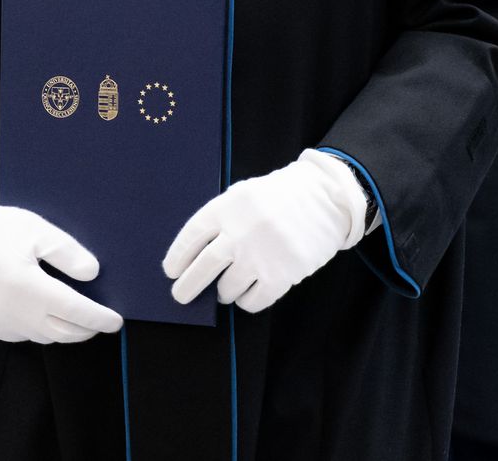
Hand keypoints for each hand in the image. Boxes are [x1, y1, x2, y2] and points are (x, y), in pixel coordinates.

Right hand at [0, 196, 120, 343]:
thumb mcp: (34, 229)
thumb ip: (66, 253)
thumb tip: (93, 274)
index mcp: (28, 286)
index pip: (74, 312)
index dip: (98, 318)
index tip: (116, 320)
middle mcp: (14, 312)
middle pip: (63, 332)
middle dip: (86, 329)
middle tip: (102, 320)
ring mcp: (0, 324)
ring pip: (44, 336)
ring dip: (64, 330)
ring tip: (77, 315)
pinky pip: (25, 335)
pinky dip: (41, 328)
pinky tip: (46, 312)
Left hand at [163, 150, 365, 313]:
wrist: (326, 198)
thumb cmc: (281, 196)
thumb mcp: (244, 195)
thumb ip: (221, 219)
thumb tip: (195, 255)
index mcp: (227, 207)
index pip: (191, 237)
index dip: (177, 257)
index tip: (171, 271)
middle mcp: (240, 232)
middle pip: (203, 268)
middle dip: (187, 287)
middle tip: (181, 295)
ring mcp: (261, 256)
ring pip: (227, 289)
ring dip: (224, 292)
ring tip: (227, 288)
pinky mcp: (282, 275)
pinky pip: (253, 302)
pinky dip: (246, 301)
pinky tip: (249, 293)